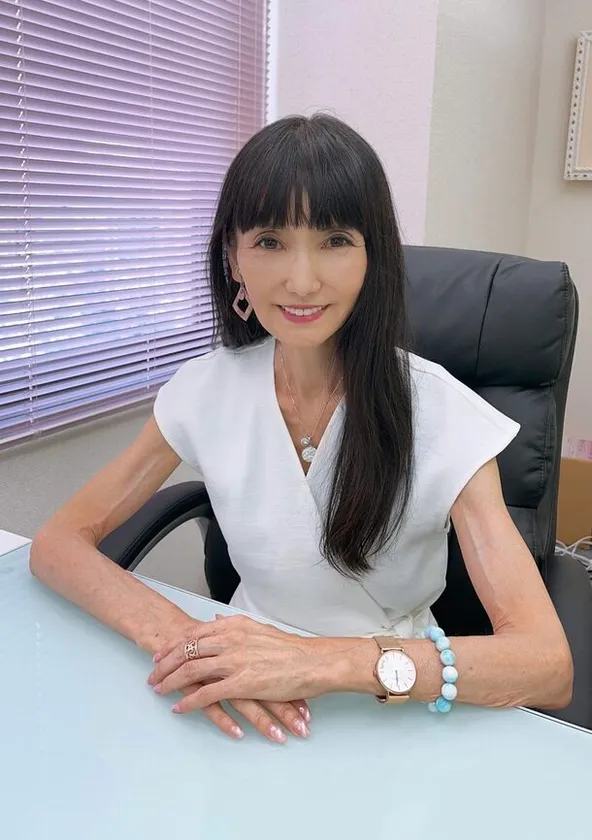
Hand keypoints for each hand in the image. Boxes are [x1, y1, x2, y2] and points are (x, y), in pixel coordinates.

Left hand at [148, 614, 328, 716]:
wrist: (313, 662)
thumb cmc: (290, 649)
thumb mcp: (258, 628)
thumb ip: (233, 626)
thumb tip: (212, 622)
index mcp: (234, 626)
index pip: (193, 634)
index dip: (173, 645)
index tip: (160, 653)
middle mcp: (230, 640)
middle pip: (187, 651)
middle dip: (164, 664)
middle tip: (152, 674)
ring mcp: (234, 662)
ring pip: (191, 671)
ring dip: (170, 681)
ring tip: (158, 690)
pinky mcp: (241, 684)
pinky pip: (206, 694)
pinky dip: (189, 701)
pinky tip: (179, 707)